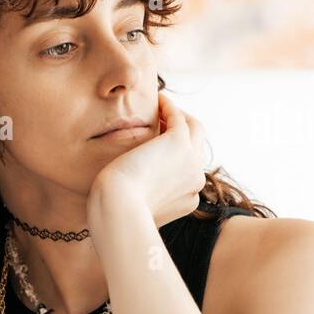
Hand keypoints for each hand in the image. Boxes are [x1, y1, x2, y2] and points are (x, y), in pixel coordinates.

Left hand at [89, 91, 207, 229]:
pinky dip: (169, 106)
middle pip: (196, 148)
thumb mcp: (134, 212)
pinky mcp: (179, 143)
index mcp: (188, 200)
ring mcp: (192, 161)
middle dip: (183, 133)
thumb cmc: (117, 215)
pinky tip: (157, 99)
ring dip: (179, 116)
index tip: (156, 145)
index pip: (187, 172)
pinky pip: (178, 117)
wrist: (118, 210)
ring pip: (194, 129)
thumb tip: (132, 198)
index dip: (174, 155)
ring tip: (161, 106)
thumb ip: (140, 202)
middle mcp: (196, 181)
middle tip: (164, 120)